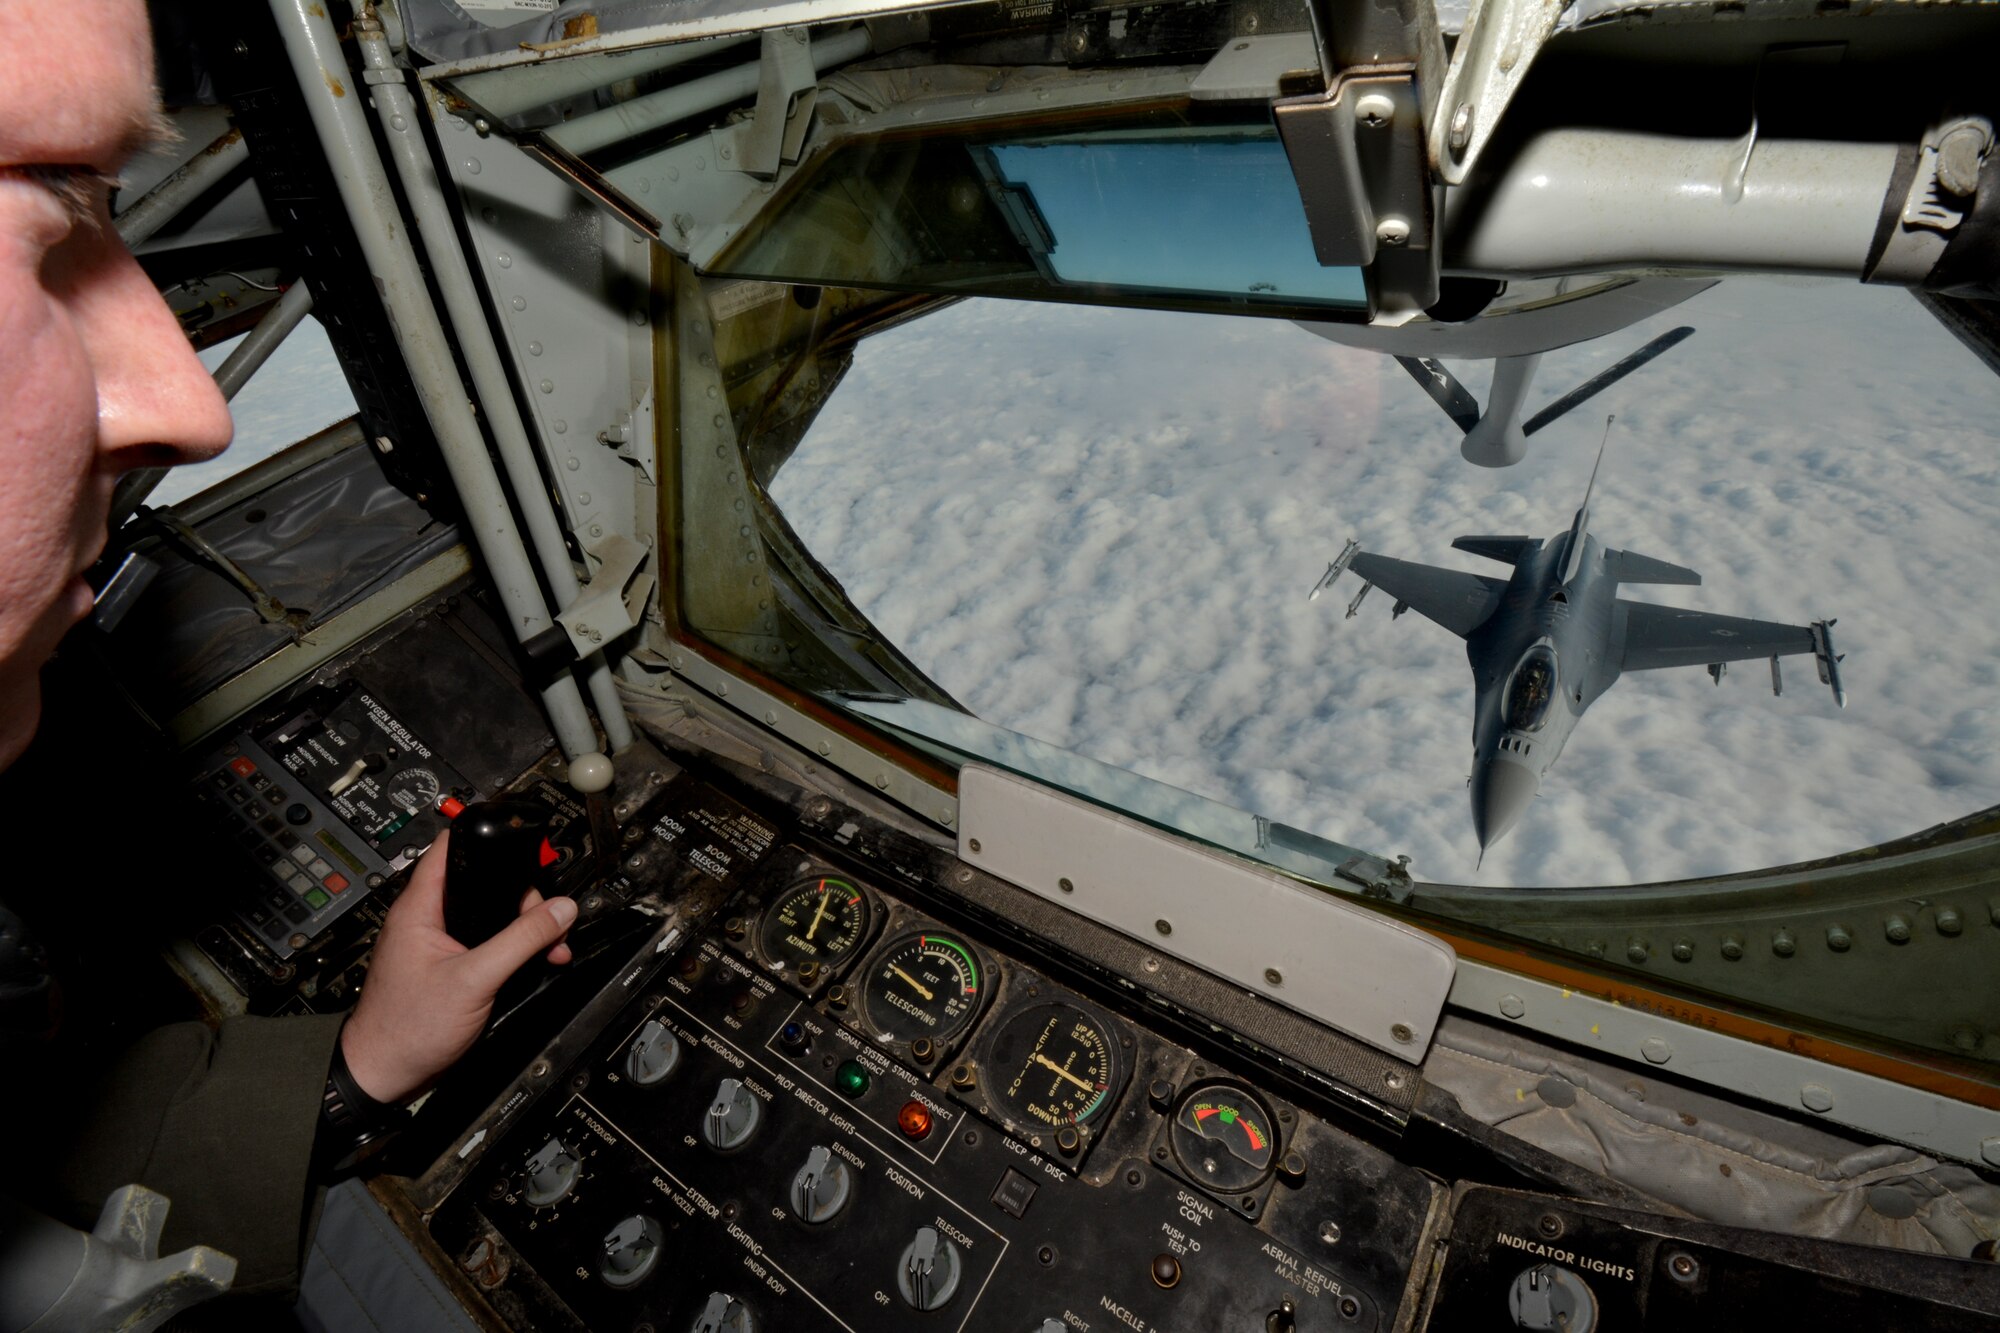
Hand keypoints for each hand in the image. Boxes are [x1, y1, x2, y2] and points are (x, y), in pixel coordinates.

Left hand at [340, 830, 576, 1103]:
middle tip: (547, 915)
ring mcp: (438, 943)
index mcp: (420, 908)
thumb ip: (521, 941)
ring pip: (490, 915)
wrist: (385, 1073)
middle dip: (522, 896)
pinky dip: (514, 948)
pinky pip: (488, 942)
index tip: (521, 840)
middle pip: (482, 883)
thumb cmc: (407, 1029)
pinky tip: (535, 960)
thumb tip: (560, 909)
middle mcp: (426, 920)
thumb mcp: (475, 979)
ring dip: (523, 925)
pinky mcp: (450, 965)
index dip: (484, 837)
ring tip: (551, 941)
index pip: (449, 848)